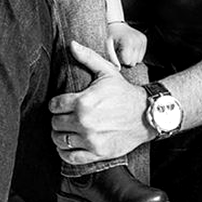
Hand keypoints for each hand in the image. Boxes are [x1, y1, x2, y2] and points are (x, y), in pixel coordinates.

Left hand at [49, 41, 152, 163]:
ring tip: (65, 130)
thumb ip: (87, 57)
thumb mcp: (107, 72)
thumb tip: (71, 44)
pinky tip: (68, 145)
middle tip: (64, 117)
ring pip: (59, 140)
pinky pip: (70, 157)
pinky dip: (65, 152)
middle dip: (57, 119)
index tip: (61, 105)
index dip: (55, 104)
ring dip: (59, 135)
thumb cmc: (125, 92)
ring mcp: (90, 139)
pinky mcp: (97, 153)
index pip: (54, 106)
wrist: (147, 114)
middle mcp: (84, 122)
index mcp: (83, 102)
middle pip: (55, 123)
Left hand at [107, 21, 146, 66]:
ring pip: (138, 60)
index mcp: (128, 42)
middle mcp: (137, 40)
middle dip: (126, 59)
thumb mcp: (107, 46)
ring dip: (131, 57)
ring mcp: (142, 40)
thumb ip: (111, 58)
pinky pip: (141, 55)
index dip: (121, 60)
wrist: (117, 25)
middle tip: (121, 51)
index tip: (117, 53)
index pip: (127, 62)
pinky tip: (130, 48)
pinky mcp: (144, 40)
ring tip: (125, 49)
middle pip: (133, 62)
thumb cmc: (111, 36)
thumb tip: (118, 69)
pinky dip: (136, 54)